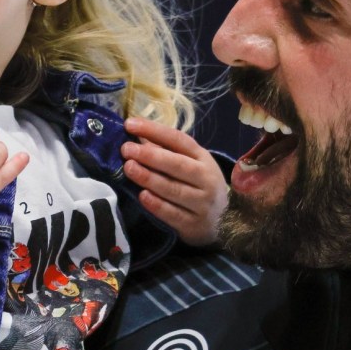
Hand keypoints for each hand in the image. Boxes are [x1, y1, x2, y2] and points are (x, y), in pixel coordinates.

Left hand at [121, 116, 226, 245]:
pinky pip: (173, 214)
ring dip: (150, 178)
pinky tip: (142, 196)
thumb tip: (135, 134)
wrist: (224, 220)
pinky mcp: (194, 224)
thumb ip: (164, 150)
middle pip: (178, 165)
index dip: (154, 131)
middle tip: (126, 149)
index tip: (130, 124)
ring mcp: (202, 203)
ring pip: (174, 189)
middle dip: (150, 156)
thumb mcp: (190, 164)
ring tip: (129, 168)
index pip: (179, 140)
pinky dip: (157, 205)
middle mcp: (206, 179)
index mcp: (203, 158)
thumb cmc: (198, 185)